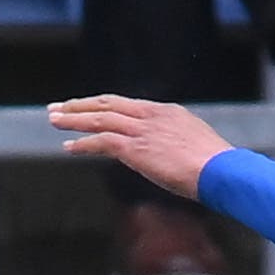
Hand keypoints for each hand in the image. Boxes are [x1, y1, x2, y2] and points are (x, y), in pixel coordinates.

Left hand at [48, 94, 231, 200]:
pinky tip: (68, 147)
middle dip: (80, 105)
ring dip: (73, 119)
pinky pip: (102, 142)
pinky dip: (83, 144)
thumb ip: (177, 147)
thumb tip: (173, 160)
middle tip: (58, 106)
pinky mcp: (136, 148)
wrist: (221, 171)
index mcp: (167, 112)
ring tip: (53, 120)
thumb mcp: (195, 148)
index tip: (86, 108)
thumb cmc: (215, 168)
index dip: (103, 106)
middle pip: (108, 103)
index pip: (127, 105)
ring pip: (100, 118)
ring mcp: (143, 130)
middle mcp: (152, 115)